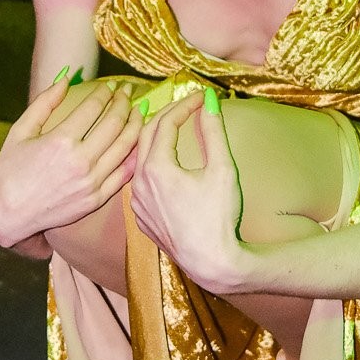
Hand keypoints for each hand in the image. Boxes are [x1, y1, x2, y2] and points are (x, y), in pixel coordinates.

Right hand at [0, 75, 140, 249]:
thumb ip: (44, 102)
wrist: (8, 214)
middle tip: (128, 92)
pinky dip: (134, 154)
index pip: (94, 107)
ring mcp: (91, 182)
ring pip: (125, 147)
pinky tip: (137, 141)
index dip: (106, 92)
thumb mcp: (20, 131)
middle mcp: (80, 161)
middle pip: (115, 123)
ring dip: (135, 124)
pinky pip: (124, 173)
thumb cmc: (9, 171)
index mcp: (61, 141)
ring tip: (138, 110)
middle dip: (124, 102)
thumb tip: (66, 77)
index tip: (111, 85)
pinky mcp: (96, 199)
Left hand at [128, 88, 247, 294]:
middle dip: (166, 115)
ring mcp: (136, 202)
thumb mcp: (222, 169)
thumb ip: (214, 132)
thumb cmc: (219, 217)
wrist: (212, 262)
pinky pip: (140, 182)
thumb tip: (210, 102)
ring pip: (139, 159)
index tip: (201, 97)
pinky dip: (151, 164)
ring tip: (168, 124)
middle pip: (146, 136)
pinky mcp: (141, 218)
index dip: (184, 105)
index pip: (165, 122)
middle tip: (185, 103)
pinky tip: (161, 161)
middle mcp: (139, 183)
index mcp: (156, 168)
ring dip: (154, 139)